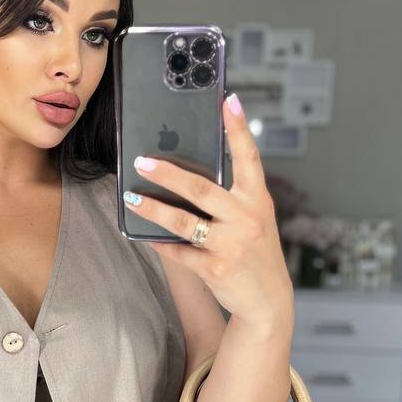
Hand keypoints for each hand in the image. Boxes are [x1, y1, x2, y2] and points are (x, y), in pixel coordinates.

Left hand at [126, 94, 292, 328]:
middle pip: (201, 188)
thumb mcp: (253, 220)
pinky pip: (179, 251)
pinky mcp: (216, 268)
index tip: (228, 100)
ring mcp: (232, 244)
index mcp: (257, 200)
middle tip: (142, 162)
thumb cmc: (255, 253)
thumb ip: (229, 199)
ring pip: (183, 221)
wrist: (268, 301)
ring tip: (133, 198)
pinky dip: (160, 243)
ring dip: (153, 208)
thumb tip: (184, 179)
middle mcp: (247, 218)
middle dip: (168, 173)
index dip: (238, 128)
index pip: (249, 157)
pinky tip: (144, 234)